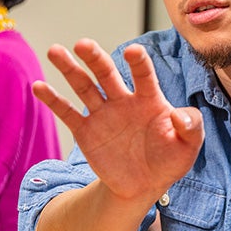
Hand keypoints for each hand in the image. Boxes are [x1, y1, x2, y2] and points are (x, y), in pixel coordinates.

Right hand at [32, 40, 202, 205]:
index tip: (133, 51)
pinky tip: (38, 86)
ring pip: (83, 86)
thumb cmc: (170, 160)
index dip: (138, 63)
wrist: (144, 186)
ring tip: (55, 50)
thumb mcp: (189, 146)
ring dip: (69, 69)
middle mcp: (123, 100)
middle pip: (107, 73)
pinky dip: (53, 100)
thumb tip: (178, 116)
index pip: (143, 76)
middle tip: (83, 44)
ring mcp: (103, 114)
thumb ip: (191, 127)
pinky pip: (67, 112)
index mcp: (149, 99)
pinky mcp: (86, 131)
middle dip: (95, 58)